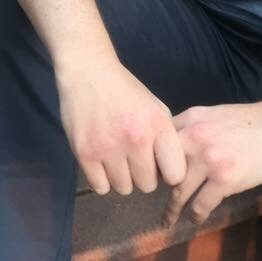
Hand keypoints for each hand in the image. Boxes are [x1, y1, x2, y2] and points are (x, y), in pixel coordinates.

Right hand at [56, 53, 185, 194]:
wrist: (89, 72)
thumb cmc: (126, 91)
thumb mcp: (156, 108)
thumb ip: (166, 139)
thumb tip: (171, 173)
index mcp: (158, 126)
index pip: (176, 175)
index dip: (169, 174)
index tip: (161, 166)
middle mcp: (136, 139)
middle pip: (148, 185)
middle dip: (143, 176)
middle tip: (135, 160)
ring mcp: (109, 148)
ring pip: (124, 189)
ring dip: (122, 178)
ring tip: (118, 159)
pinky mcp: (85, 154)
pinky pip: (100, 188)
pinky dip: (102, 180)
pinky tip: (103, 163)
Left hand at [162, 98, 261, 227]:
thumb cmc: (253, 121)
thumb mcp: (215, 114)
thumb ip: (194, 129)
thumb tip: (178, 152)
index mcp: (190, 120)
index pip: (159, 144)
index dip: (154, 163)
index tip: (150, 177)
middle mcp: (194, 138)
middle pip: (165, 170)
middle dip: (160, 189)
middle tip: (154, 202)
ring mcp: (208, 160)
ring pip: (179, 191)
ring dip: (173, 209)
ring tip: (168, 220)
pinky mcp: (224, 179)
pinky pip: (201, 204)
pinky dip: (195, 215)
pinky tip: (194, 220)